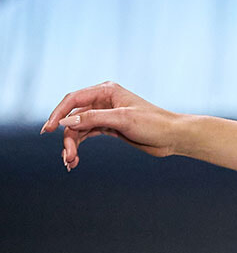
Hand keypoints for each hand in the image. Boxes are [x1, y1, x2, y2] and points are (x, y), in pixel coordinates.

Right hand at [41, 82, 184, 170]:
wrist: (173, 137)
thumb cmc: (153, 123)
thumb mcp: (122, 119)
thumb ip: (93, 119)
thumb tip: (66, 122)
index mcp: (105, 91)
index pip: (73, 100)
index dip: (58, 114)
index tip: (47, 129)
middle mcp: (103, 101)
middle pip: (74, 117)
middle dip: (67, 137)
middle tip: (67, 156)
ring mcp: (105, 115)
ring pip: (79, 129)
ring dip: (72, 145)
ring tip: (70, 162)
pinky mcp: (110, 128)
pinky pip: (87, 135)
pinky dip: (79, 146)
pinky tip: (75, 160)